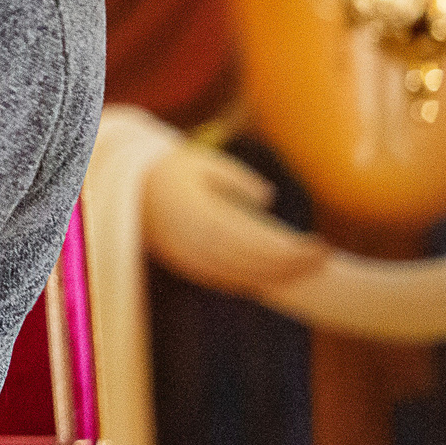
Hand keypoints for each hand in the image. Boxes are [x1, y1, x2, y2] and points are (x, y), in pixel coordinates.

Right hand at [142, 137, 330, 294]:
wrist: (122, 183)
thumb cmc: (168, 168)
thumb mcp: (205, 164)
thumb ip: (239, 181)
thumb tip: (266, 199)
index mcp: (206, 217)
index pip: (260, 242)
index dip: (294, 250)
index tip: (321, 246)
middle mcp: (196, 243)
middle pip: (254, 264)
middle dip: (291, 266)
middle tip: (323, 261)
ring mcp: (187, 257)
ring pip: (238, 277)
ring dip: (273, 277)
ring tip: (302, 271)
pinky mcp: (180, 263)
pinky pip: (219, 280)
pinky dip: (246, 281)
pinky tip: (266, 278)